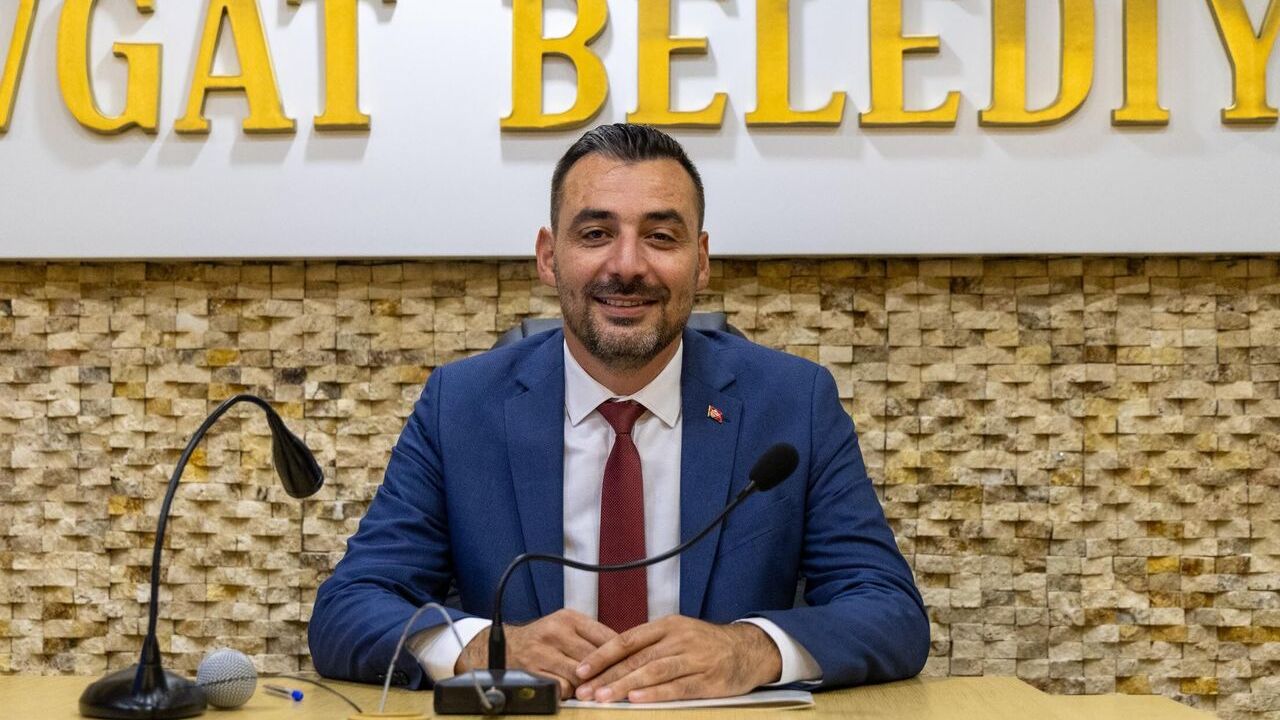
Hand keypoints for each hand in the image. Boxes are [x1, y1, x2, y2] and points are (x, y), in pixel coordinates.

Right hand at [455, 609, 617, 698]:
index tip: (634, 665)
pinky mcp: (533, 671)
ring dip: (587, 685)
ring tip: (594, 689)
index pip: (606, 637)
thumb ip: (591, 637)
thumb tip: (626, 652)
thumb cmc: (543, 639)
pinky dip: (569, 692)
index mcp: (568, 618)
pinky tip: (571, 691)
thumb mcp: (565, 627)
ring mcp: (542, 652)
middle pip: (595, 658)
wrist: (505, 647)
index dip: (622, 655)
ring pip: (580, 675)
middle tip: (620, 684)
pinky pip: (562, 687)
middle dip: (607, 673)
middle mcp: (555, 632)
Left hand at [573, 616, 781, 702]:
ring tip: (604, 697)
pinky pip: (678, 686)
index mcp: (667, 626)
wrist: (749, 649)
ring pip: (653, 671)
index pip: (627, 639)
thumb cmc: (706, 645)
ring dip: (625, 685)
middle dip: (607, 675)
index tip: (580, 670)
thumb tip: (612, 659)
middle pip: (636, 657)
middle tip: (585, 690)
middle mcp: (678, 639)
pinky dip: (656, 693)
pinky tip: (637, 700)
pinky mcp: (708, 679)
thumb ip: (650, 645)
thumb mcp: (678, 634)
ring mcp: (694, 658)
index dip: (602, 655)